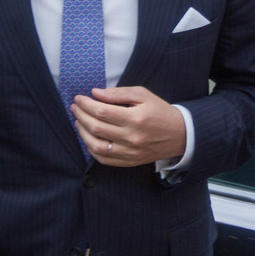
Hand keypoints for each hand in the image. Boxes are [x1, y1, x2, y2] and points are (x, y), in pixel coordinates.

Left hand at [71, 86, 186, 166]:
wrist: (179, 134)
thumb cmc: (160, 111)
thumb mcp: (143, 95)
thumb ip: (118, 93)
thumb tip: (95, 93)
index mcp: (135, 118)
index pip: (102, 111)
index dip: (86, 104)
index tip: (79, 98)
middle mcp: (131, 137)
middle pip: (96, 127)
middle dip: (81, 115)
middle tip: (75, 107)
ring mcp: (130, 152)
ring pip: (96, 146)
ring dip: (82, 133)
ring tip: (79, 122)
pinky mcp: (129, 162)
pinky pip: (104, 159)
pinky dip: (91, 149)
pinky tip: (89, 138)